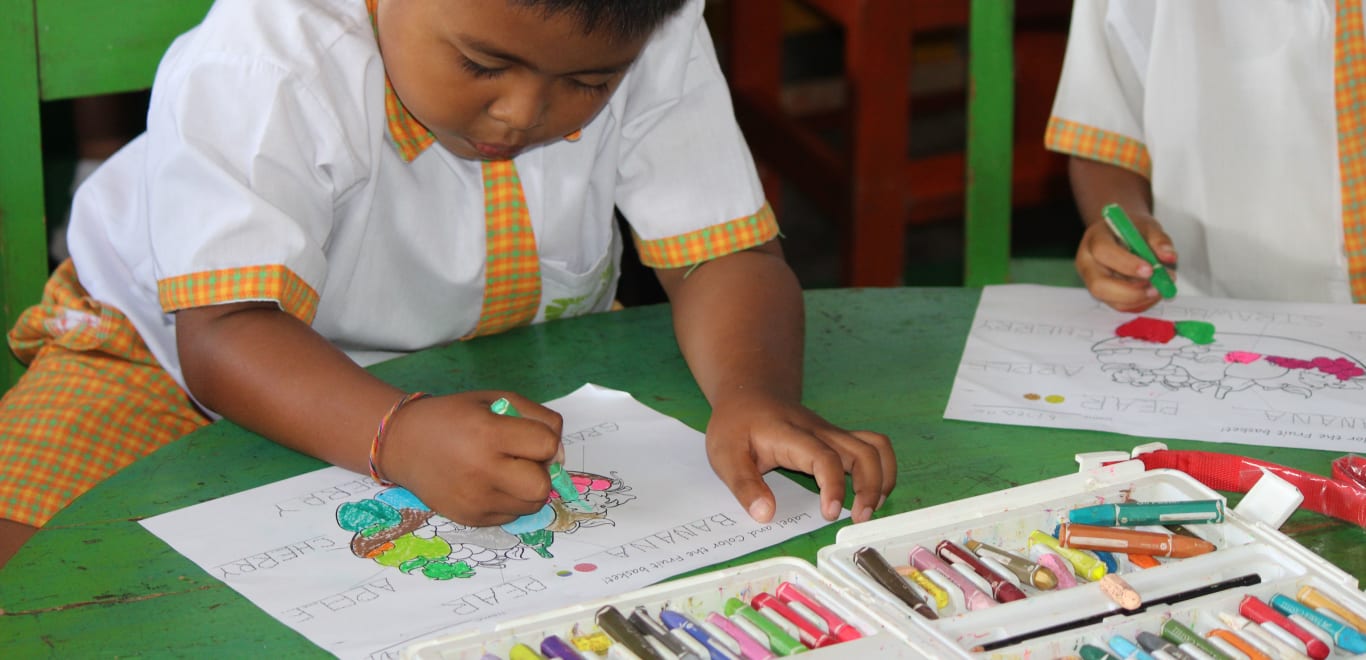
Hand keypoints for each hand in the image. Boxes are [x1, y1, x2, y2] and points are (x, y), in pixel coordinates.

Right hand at [379, 391, 562, 526]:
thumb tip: (560, 456)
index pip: (546, 445)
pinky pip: (511, 516)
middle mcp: (481, 471)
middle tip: (522, 460)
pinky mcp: (470, 518)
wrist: (402, 443)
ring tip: (507, 472)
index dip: (546, 440)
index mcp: (487, 433)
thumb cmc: (453, 417)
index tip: (529, 436)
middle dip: (540, 472)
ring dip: (528, 488)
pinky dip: (510, 501)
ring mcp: (475, 499)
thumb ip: (536, 418)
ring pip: (531, 505)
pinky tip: (490, 484)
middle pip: (542, 486)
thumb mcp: (494, 400)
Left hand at [703, 391, 895, 524]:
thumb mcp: (725, 455)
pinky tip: (871, 494)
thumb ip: (744, 486)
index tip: (830, 514)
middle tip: (860, 519)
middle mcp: (820, 432)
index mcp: (791, 436)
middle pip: (863, 452)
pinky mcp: (839, 438)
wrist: (750, 393)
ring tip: (871, 509)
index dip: (833, 486)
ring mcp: (833, 433)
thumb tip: (765, 515)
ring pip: (875, 447)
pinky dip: (881, 470)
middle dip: (870, 487)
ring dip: (882, 478)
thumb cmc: (736, 424)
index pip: (824, 457)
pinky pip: (873, 447)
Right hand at [1076, 212, 1177, 312]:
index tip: (1150, 270)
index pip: (1103, 252)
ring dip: (1138, 299)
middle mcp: (1088, 263)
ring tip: (1159, 288)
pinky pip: (1120, 305)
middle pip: (1099, 285)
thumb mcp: (1146, 225)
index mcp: (1095, 239)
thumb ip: (1159, 239)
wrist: (1119, 232)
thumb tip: (1169, 256)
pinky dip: (1140, 303)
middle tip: (1156, 288)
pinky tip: (1153, 292)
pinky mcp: (1104, 293)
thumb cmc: (1130, 228)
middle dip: (1130, 292)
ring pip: (1110, 300)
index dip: (1126, 264)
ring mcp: (1093, 280)